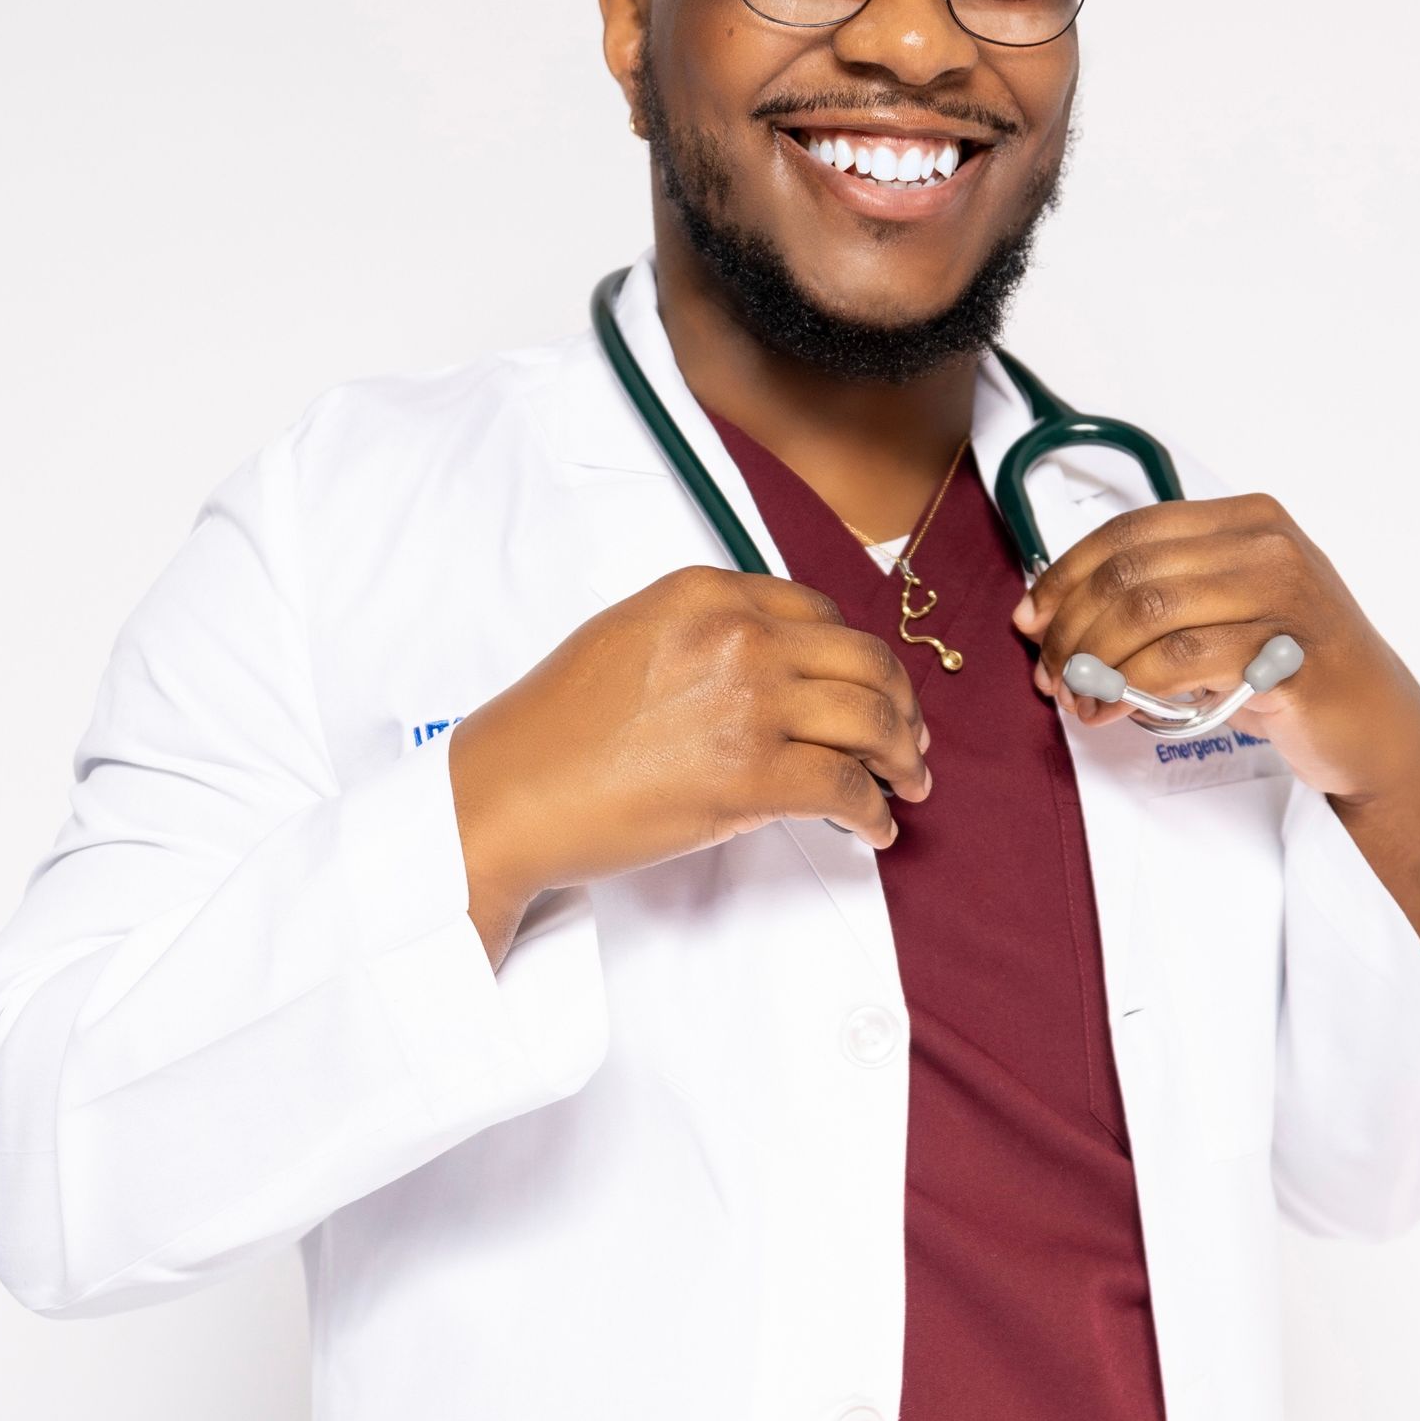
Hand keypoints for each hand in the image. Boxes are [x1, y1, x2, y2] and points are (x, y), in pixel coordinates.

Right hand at [448, 567, 930, 954]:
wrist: (508, 791)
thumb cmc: (556, 727)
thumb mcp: (632, 634)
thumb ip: (706, 632)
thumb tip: (776, 666)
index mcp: (707, 592)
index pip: (821, 614)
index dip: (859, 658)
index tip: (873, 689)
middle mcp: (738, 634)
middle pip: (865, 661)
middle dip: (902, 705)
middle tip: (910, 742)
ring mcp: (748, 701)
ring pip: (872, 719)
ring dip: (903, 758)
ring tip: (908, 785)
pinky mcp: (751, 774)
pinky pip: (847, 787)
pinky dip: (874, 812)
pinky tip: (875, 828)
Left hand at [1010, 493, 1419, 812]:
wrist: (1379, 727)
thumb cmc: (1291, 668)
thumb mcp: (1224, 612)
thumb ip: (1155, 598)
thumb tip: (1046, 614)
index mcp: (1246, 519)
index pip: (1129, 532)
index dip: (1066, 576)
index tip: (1031, 620)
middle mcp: (1268, 544)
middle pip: (1129, 573)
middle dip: (1071, 627)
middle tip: (1050, 675)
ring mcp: (1285, 594)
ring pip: (1147, 611)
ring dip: (1093, 661)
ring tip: (1077, 701)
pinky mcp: (1290, 652)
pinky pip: (1181, 658)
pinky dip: (1129, 685)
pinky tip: (1111, 708)